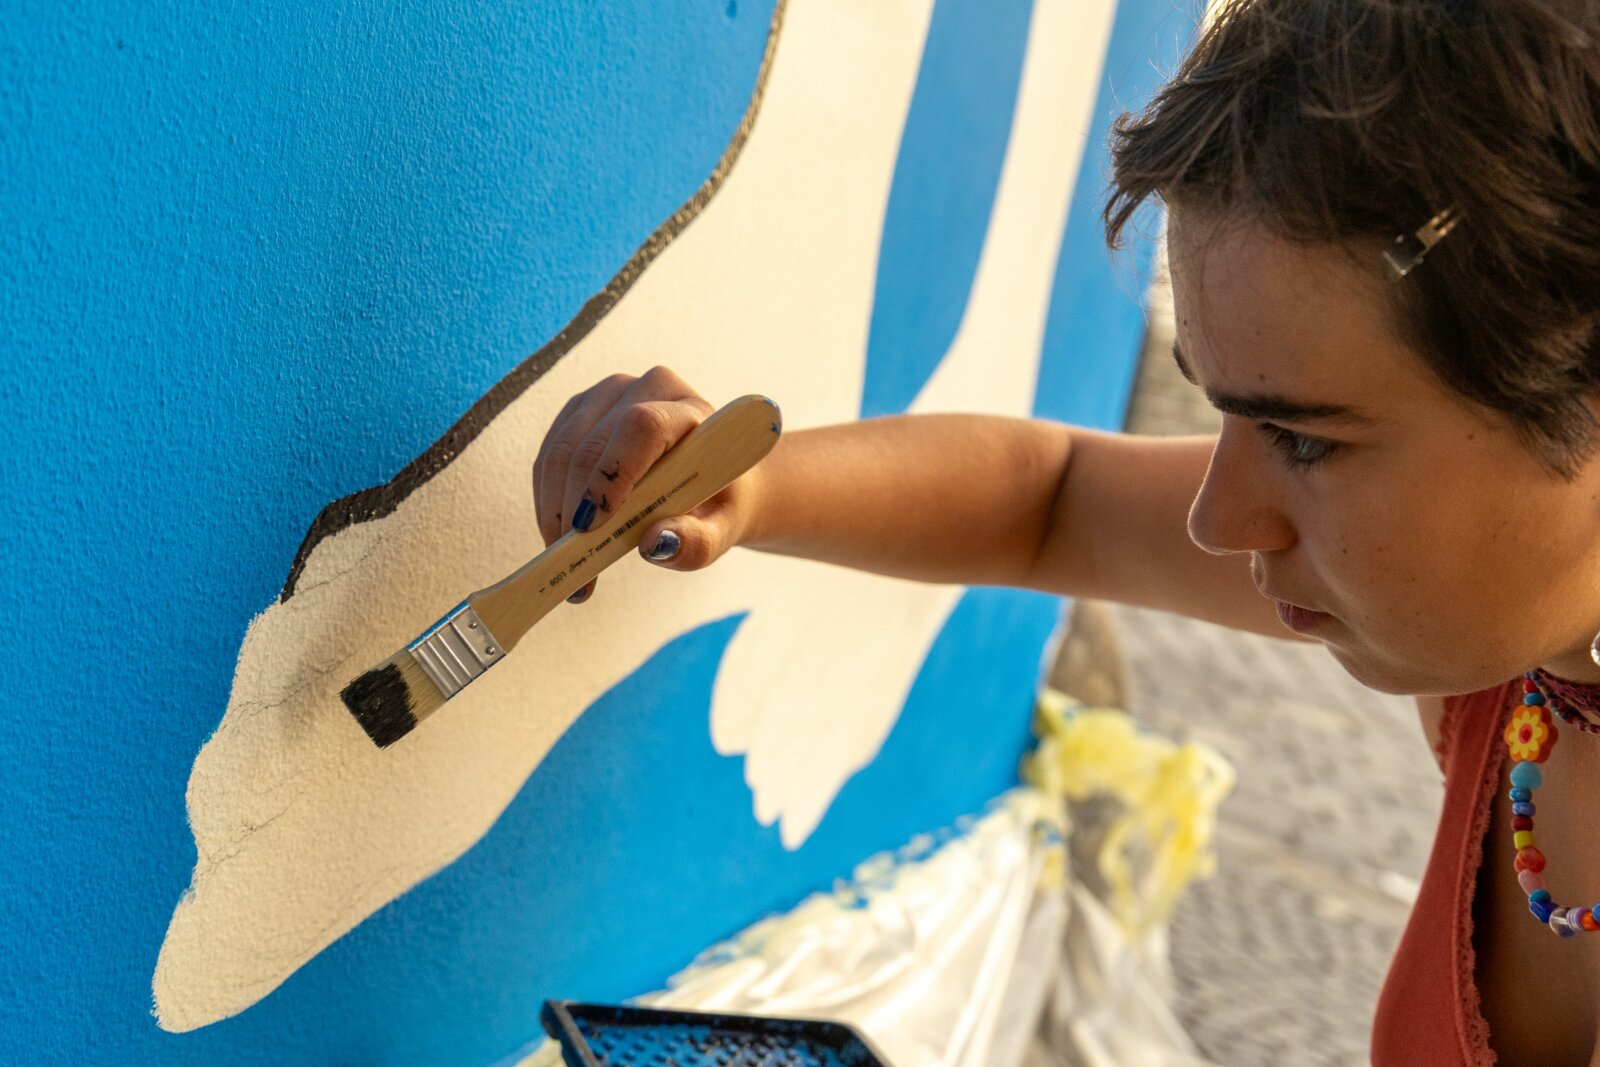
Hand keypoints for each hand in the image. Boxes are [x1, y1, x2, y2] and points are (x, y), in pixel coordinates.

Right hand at [533, 366, 764, 602]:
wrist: (709, 477)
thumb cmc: (717, 503)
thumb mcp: (722, 531)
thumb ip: (698, 542)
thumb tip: (655, 544)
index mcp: (690, 411)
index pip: (642, 427)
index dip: (611, 474)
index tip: (592, 527)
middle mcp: (646, 390)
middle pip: (592, 441)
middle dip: (573, 504)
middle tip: (572, 559)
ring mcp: (607, 395)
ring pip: (561, 449)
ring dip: (553, 506)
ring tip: (564, 554)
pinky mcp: (580, 411)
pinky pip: (549, 456)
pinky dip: (547, 499)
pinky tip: (559, 532)